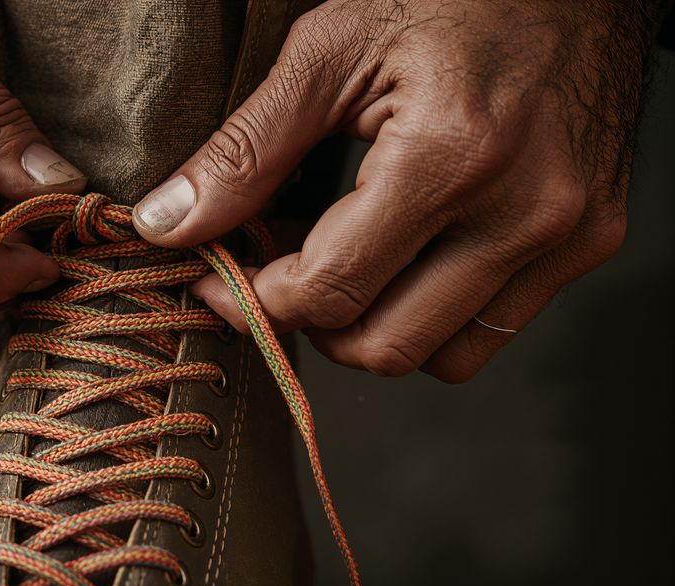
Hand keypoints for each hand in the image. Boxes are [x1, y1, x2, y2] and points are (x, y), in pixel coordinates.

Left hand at [132, 0, 655, 381]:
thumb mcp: (327, 54)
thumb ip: (245, 150)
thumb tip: (169, 222)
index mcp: (451, 155)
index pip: (330, 289)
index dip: (254, 301)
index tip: (221, 279)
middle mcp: (523, 210)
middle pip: (384, 345)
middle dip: (308, 325)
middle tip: (274, 279)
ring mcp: (567, 234)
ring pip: (441, 356)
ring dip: (371, 330)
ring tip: (340, 268)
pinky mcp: (591, 240)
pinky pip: (493, 329)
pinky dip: (432, 317)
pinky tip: (401, 261)